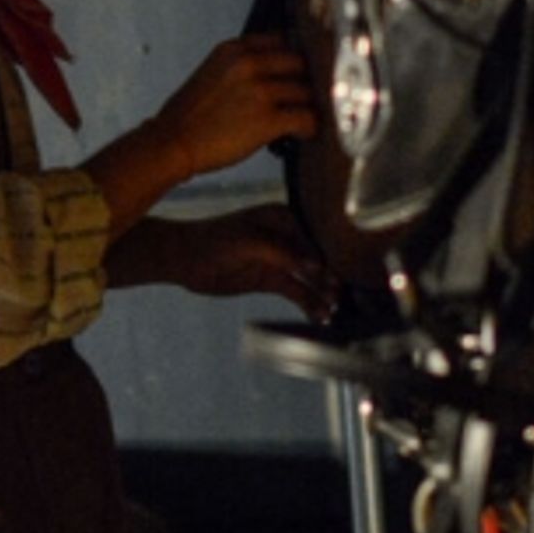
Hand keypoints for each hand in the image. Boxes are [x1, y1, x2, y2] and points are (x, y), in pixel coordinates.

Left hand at [150, 207, 338, 320]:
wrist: (184, 259)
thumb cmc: (214, 239)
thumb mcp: (250, 241)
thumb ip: (284, 252)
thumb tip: (316, 266)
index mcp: (283, 217)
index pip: (317, 234)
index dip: (333, 252)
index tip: (348, 270)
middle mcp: (287, 236)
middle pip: (318, 257)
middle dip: (332, 275)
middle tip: (346, 294)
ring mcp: (280, 259)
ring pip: (310, 278)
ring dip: (322, 293)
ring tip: (335, 309)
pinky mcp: (271, 279)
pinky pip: (296, 292)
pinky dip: (309, 303)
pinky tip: (321, 315)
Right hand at [154, 35, 317, 180]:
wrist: (172, 142)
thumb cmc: (191, 114)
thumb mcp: (214, 72)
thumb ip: (243, 65)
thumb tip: (277, 72)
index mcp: (234, 48)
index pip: (281, 40)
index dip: (291, 59)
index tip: (294, 73)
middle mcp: (249, 63)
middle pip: (300, 63)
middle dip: (303, 80)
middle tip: (302, 98)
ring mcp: (260, 91)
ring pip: (306, 91)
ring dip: (307, 106)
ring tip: (302, 119)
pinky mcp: (267, 119)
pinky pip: (307, 117)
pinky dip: (309, 127)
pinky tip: (302, 134)